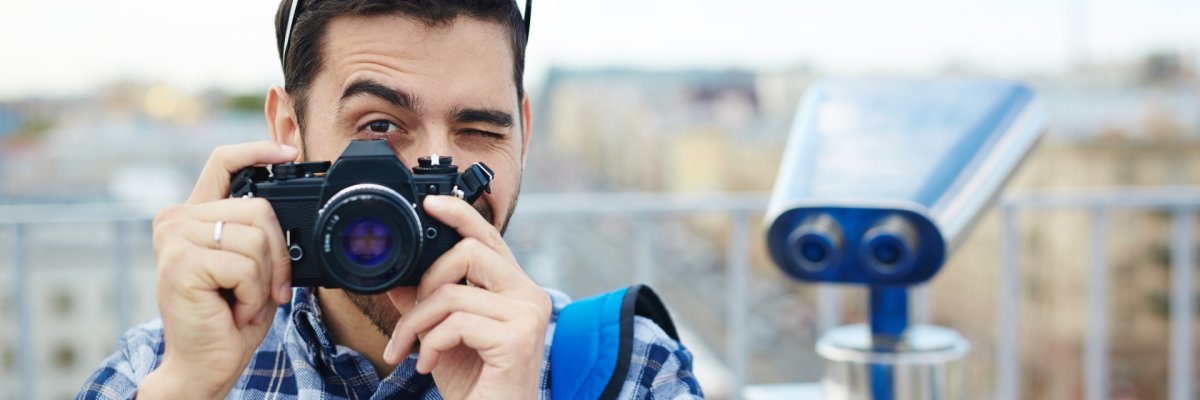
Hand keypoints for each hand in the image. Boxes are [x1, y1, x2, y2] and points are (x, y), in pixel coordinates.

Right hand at [140, 142, 296, 398]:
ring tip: (242, 300)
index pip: (223, 162)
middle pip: (259, 208)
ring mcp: (175, 237)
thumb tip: (289, 207)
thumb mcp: (251, 264)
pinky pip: (245, 266)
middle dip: (278, 254)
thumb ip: (257, 231)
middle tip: (267, 289)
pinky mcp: (181, 262)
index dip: (259, 150)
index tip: (290, 153)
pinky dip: (252, 295)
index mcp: (194, 215)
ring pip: (256, 238)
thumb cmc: (230, 316)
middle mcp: (177, 219)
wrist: (205, 362)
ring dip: (264, 280)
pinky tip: (233, 309)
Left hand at [382, 195, 551, 399]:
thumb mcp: (441, 339)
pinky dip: (430, 344)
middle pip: (471, 252)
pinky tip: (429, 365)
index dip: (461, 214)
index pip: (490, 238)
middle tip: (411, 317)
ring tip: (410, 351)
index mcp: (517, 290)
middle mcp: (530, 296)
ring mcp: (528, 316)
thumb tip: (398, 278)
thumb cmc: (475, 388)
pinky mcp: (518, 339)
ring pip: (453, 292)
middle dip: (427, 281)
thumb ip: (425, 305)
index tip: (431, 202)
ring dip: (417, 324)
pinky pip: (455, 322)